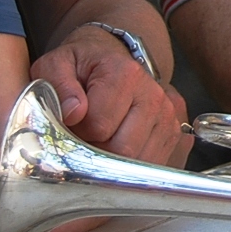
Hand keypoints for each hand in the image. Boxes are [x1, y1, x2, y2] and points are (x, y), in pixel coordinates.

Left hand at [33, 26, 191, 166]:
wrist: (110, 63)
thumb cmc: (80, 69)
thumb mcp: (57, 65)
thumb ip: (58, 85)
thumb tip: (74, 112)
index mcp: (126, 74)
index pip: (99, 126)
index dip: (78, 132)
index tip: (73, 122)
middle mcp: (154, 95)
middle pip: (123, 149)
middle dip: (97, 152)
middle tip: (84, 137)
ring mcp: (168, 116)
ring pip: (138, 163)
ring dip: (114, 162)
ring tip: (101, 140)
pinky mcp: (174, 134)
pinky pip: (151, 166)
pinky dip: (130, 167)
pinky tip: (117, 147)